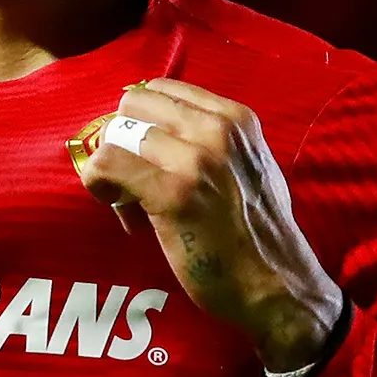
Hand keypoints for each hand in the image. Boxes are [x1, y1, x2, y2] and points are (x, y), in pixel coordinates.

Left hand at [70, 80, 344, 371]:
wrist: (278, 287)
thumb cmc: (258, 235)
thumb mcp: (249, 167)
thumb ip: (212, 142)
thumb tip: (153, 131)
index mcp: (236, 118)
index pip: (160, 89)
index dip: (141, 121)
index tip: (145, 155)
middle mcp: (218, 130)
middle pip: (133, 104)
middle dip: (121, 138)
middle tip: (130, 177)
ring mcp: (195, 160)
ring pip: (117, 131)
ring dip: (110, 165)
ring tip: (126, 199)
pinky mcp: (173, 193)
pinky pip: (108, 165)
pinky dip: (99, 184)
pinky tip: (120, 208)